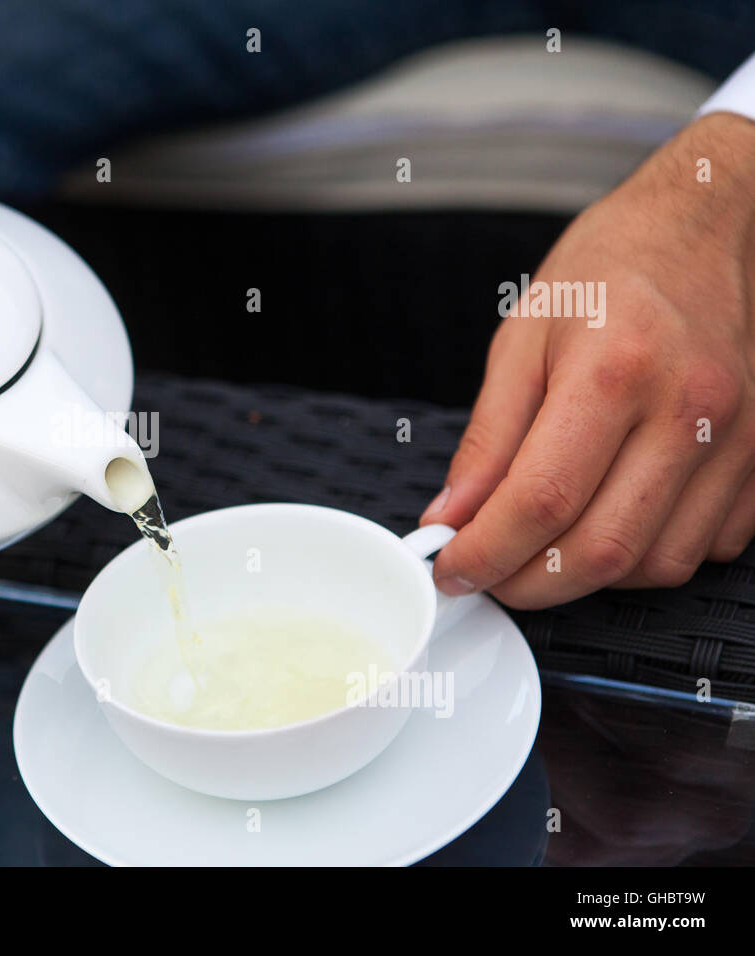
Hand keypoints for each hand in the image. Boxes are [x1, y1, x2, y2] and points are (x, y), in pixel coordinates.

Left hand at [423, 113, 754, 608]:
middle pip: (602, 548)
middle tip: (489, 576)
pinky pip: (706, 546)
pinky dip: (647, 556)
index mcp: (614, 370)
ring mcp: (738, 438)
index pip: (540, 500)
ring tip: (543, 548)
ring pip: (656, 562)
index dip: (486, 552)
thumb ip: (487, 439)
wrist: (704, 229)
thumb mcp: (521, 338)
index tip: (452, 568)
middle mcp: (688, 410)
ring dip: (588, 578)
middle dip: (530, 584)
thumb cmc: (608, 272)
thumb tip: (453, 515)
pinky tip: (609, 521)